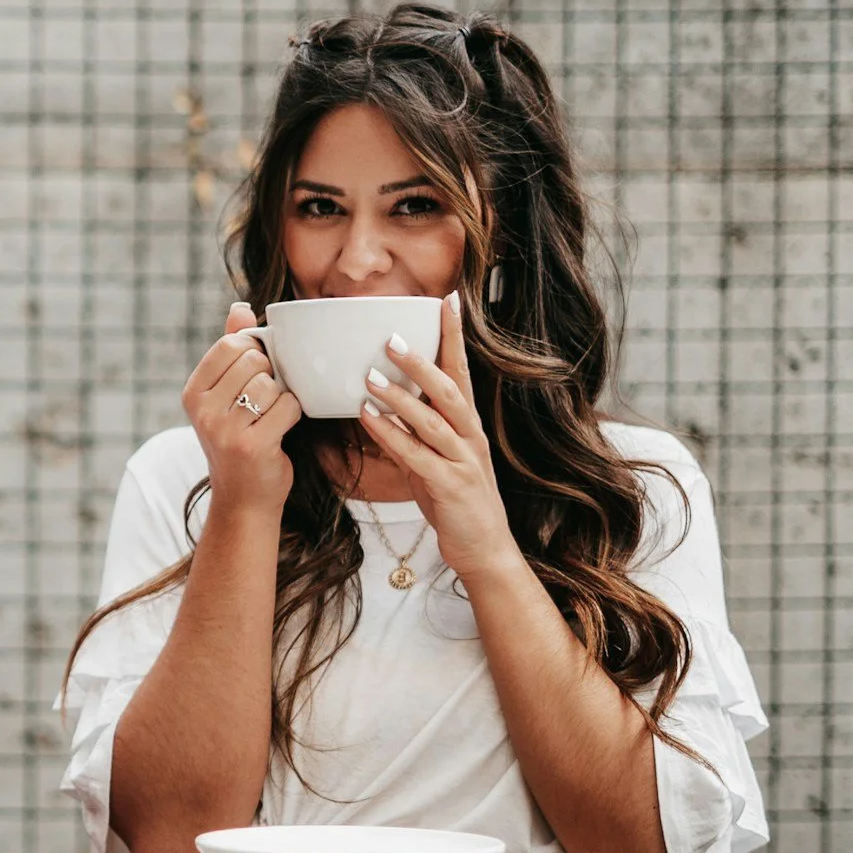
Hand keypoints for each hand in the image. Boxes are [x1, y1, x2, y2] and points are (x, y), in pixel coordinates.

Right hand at [183, 302, 303, 514]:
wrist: (243, 500)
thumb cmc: (239, 440)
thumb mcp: (226, 395)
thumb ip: (232, 349)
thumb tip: (241, 307)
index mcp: (192, 392)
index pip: (230, 344)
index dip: (254, 352)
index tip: (255, 376)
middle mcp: (201, 410)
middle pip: (254, 360)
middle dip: (269, 376)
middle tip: (263, 402)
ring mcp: (224, 429)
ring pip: (271, 383)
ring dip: (281, 398)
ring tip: (269, 418)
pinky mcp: (252, 445)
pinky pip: (287, 406)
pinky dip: (292, 415)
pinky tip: (280, 431)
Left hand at [356, 291, 522, 584]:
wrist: (484, 551)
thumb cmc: (458, 503)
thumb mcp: (436, 461)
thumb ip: (416, 433)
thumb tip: (386, 405)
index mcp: (468, 426)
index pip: (462, 372)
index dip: (454, 336)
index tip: (446, 300)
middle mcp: (471, 437)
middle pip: (449, 389)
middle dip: (421, 361)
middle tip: (390, 336)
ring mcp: (464, 461)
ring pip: (433, 420)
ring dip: (400, 396)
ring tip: (369, 376)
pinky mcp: (451, 486)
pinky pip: (418, 455)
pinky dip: (392, 434)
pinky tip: (368, 418)